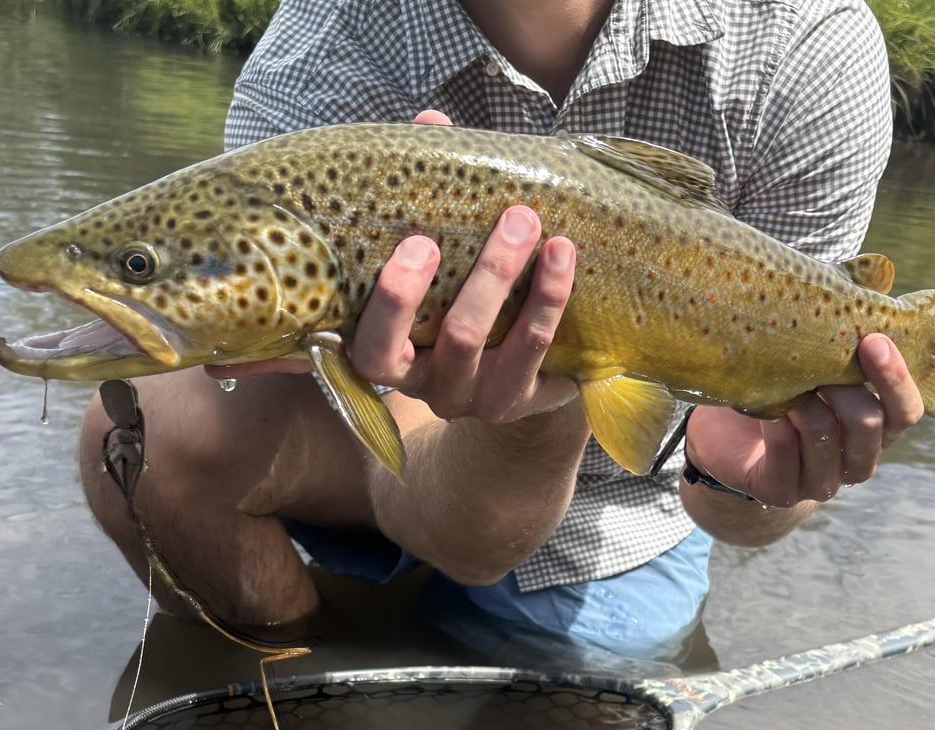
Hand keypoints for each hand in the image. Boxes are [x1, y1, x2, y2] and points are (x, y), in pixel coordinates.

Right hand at [349, 112, 577, 421]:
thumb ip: (426, 200)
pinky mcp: (517, 401)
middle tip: (513, 218)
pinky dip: (550, 300)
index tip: (420, 242)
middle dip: (485, 279)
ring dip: (517, 280)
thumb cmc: (454, 298)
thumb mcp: (435, 257)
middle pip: (452, 340)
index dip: (394, 303)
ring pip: (495, 346)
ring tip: (535, 223)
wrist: (508, 368)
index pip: (371, 348)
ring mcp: (475, 398)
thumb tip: (429, 124)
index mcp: (390, 354)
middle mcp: (428, 386)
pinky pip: (536, 353)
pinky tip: (562, 257)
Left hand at [685, 333, 924, 506]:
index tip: (873, 340)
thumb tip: (874, 276)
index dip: (895, 378)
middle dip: (846, 386)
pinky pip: (785, 452)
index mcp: (876, 431)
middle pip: (870, 425)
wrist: (725, 442)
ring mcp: (819, 482)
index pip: (905, 412)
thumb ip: (843, 337)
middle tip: (819, 358)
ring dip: (807, 402)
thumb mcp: (813, 366)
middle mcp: (855, 461)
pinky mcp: (781, 491)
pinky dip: (777, 424)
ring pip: (826, 436)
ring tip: (788, 381)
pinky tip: (765, 407)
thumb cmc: (777, 393)